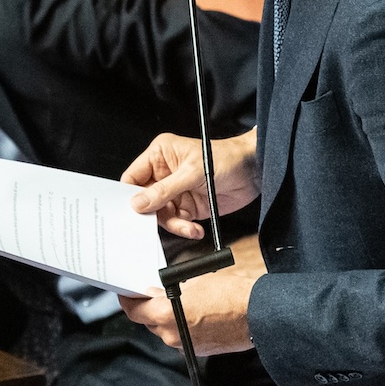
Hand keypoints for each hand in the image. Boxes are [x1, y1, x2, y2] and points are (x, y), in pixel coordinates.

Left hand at [119, 233, 263, 354]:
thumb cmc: (229, 294)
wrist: (258, 314)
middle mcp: (171, 334)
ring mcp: (185, 345)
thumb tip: (155, 291)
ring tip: (177, 299)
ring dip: (166, 316)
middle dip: (149, 307)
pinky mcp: (198, 350)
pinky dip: (182, 325)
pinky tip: (193, 312)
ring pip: (165, 329)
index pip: (134, 311)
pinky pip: (181, 336)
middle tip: (152, 292)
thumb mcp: (192, 280)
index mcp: (165, 315)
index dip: (128, 301)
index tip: (126, 293)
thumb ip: (167, 288)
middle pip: (148, 321)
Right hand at [122, 129, 261, 238]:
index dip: (130, 194)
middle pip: (145, 200)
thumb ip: (164, 190)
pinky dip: (184, 230)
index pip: (133, 177)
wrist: (254, 172)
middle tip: (161, 221)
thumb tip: (138, 202)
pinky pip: (177, 223)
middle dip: (154, 214)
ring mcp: (176, 191)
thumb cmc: (226, 159)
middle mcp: (164, 174)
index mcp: (160, 155)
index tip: (133, 210)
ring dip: (174, 225)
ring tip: (188, 227)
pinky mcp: (188, 207)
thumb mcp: (192, 173)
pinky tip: (195, 229)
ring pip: (161, 215)